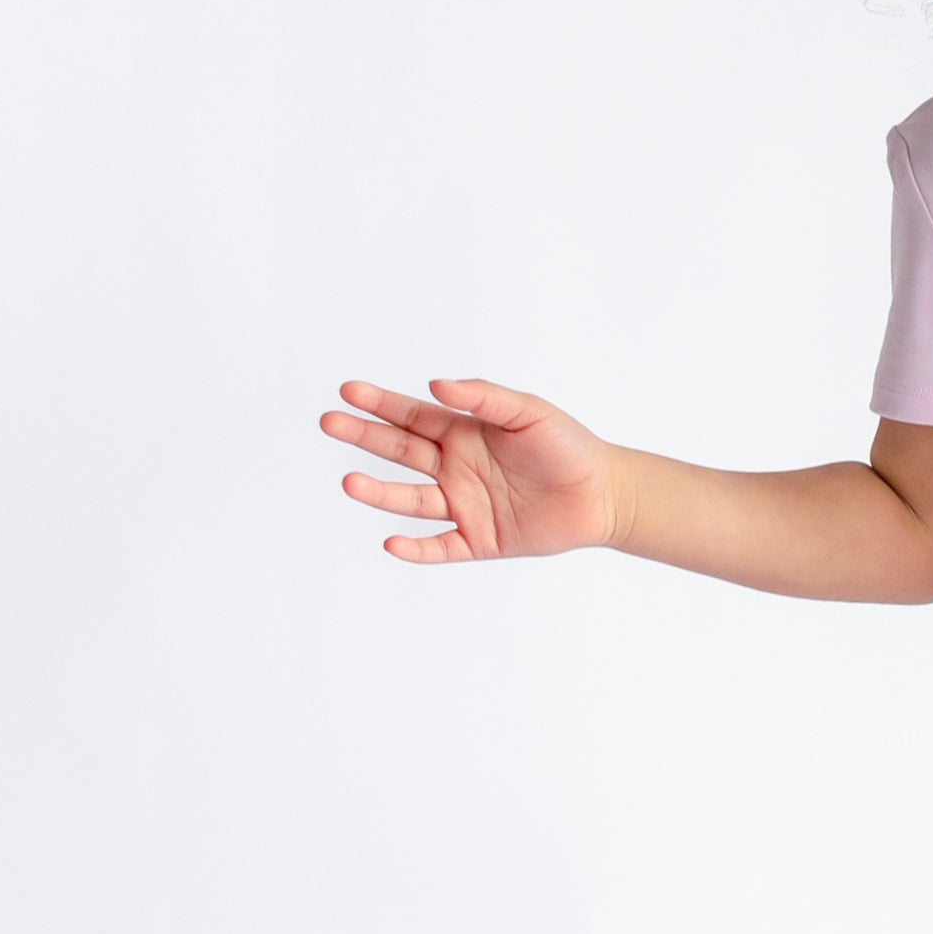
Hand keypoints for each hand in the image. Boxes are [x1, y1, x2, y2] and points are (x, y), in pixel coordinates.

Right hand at [321, 376, 616, 560]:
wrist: (603, 493)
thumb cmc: (567, 446)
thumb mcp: (528, 412)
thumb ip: (483, 397)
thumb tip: (435, 384)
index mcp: (463, 432)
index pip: (411, 416)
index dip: (380, 404)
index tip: (347, 392)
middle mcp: (455, 468)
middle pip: (400, 452)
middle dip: (364, 438)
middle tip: (329, 423)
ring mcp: (464, 505)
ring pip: (411, 501)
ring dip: (381, 493)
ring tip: (351, 482)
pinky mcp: (479, 540)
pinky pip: (440, 547)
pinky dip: (417, 549)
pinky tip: (392, 543)